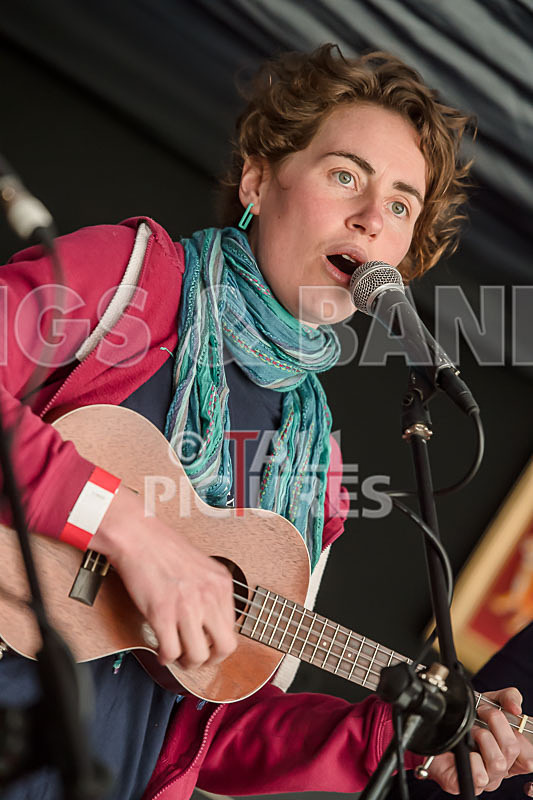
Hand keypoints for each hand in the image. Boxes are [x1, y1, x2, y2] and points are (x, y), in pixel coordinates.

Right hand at [91, 485, 236, 667]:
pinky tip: (161, 650)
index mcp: (222, 583)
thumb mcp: (203, 567)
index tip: (208, 646)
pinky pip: (171, 652)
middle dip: (210, 659)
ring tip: (176, 655)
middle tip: (196, 658)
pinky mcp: (162, 614)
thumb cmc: (164, 548)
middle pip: (224, 647)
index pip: (232, 628)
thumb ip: (210, 591)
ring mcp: (187, 606)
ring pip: (197, 656)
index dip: (219, 643)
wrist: (138, 536)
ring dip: (186, 662)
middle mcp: (209, 595)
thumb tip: (211, 622)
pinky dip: (165, 657)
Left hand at [427, 687, 532, 793]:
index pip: (530, 758)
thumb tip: (516, 709)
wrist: (437, 725)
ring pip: (498, 763)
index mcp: (512, 753)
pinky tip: (465, 749)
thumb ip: (509, 698)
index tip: (507, 715)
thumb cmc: (468, 718)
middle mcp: (502, 768)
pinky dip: (471, 757)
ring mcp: (487, 778)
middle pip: (513, 750)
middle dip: (496, 722)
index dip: (522, 736)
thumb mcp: (491, 701)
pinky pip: (479, 776)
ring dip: (482, 737)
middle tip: (482, 713)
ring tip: (472, 731)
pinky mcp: (468, 783)